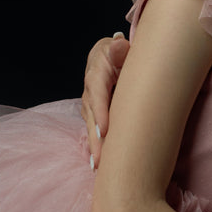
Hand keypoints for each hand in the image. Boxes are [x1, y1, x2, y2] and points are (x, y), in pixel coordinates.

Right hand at [81, 33, 130, 167]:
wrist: (111, 52)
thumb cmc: (121, 51)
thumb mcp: (121, 46)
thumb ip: (121, 49)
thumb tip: (119, 45)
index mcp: (97, 73)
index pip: (98, 93)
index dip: (100, 112)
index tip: (105, 130)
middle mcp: (90, 90)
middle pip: (92, 116)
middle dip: (96, 139)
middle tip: (101, 160)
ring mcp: (90, 102)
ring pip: (91, 125)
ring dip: (95, 146)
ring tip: (100, 167)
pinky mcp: (93, 111)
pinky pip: (93, 128)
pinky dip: (95, 144)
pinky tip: (99, 163)